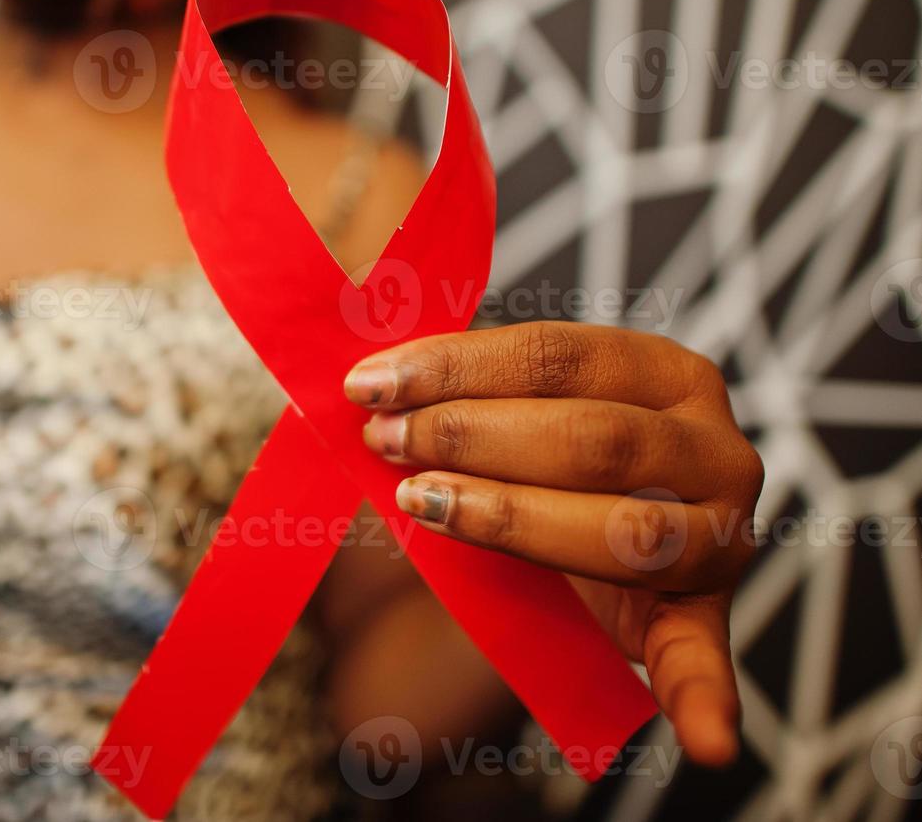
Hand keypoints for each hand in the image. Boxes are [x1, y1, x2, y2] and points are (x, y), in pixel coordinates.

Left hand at [344, 321, 762, 766]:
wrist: (594, 536)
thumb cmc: (547, 457)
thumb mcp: (524, 410)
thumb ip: (469, 395)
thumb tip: (369, 381)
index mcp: (671, 375)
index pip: (557, 356)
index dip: (456, 367)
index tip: (371, 383)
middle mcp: (716, 448)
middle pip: (590, 438)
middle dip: (469, 436)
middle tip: (385, 441)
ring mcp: (725, 535)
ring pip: (623, 529)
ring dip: (512, 519)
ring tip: (422, 505)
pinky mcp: (707, 615)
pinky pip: (704, 658)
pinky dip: (705, 699)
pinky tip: (703, 738)